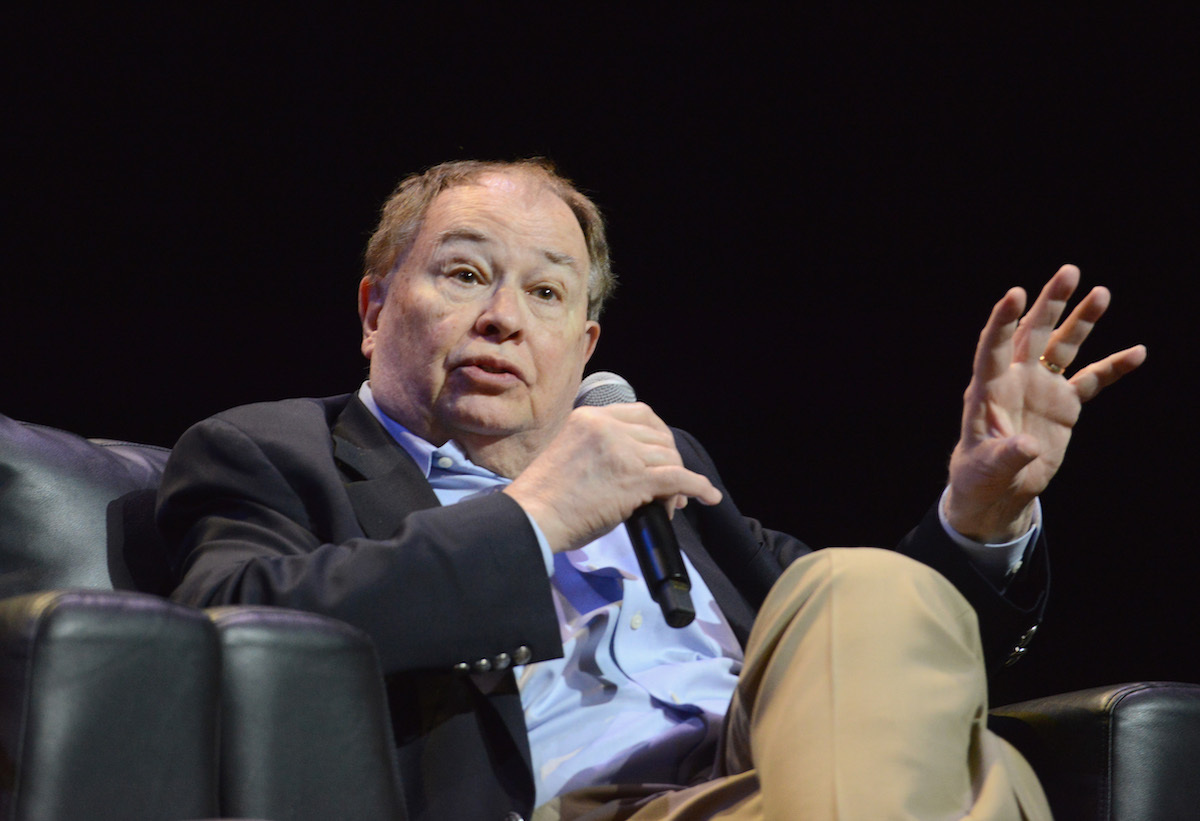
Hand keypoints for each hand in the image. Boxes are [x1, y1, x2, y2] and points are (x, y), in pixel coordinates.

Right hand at [504, 403, 722, 552]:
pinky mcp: (633, 478)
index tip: (660, 456)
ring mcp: (621, 451)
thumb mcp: (569, 452)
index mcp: (589, 417)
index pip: (641, 414)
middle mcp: (607, 427)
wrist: (531, 517)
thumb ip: (599, 447)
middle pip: (660, 437)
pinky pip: (679, 478)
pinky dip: (699, 487)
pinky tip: (708, 497)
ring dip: (676, 484)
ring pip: (670, 459)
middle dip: (669, 462)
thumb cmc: (544, 497)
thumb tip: (634, 464)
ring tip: (670, 506)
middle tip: (669, 489)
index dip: (658, 437)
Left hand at [945, 264, 1145, 541]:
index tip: (1015, 293)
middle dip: (1050, 303)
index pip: (993, 347)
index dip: (1002, 321)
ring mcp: (1041, 387)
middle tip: (1069, 272)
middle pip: (1033, 333)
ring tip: (1101, 293)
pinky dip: (1112, 367)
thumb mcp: (989, 467)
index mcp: (988, 389)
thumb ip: (1006, 454)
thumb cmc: (981, 473)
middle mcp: (1016, 379)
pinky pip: (1091, 379)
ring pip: (1063, 346)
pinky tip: (1137, 352)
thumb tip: (1027, 446)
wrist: (999, 487)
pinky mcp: (1064, 404)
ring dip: (1081, 321)